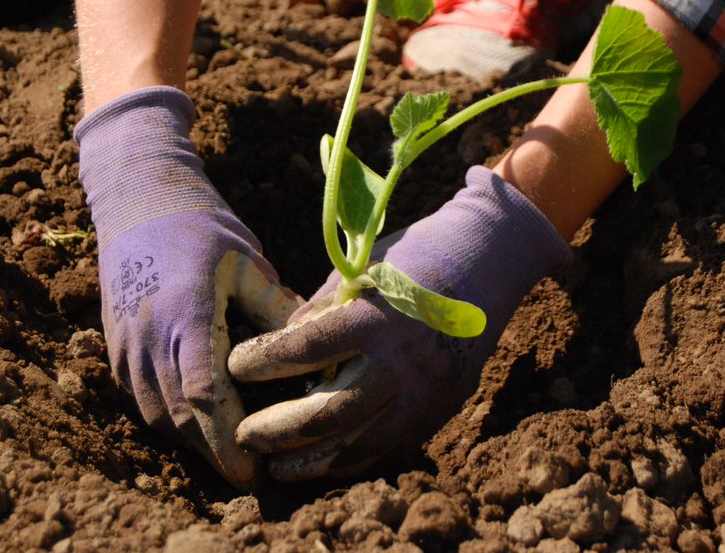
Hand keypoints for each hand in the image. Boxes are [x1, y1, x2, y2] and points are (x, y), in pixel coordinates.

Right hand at [76, 86, 301, 488]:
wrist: (137, 199)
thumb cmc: (202, 225)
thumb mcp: (248, 262)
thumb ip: (276, 311)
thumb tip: (318, 353)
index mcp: (186, 314)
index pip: (205, 395)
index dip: (229, 440)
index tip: (255, 468)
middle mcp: (149, 336)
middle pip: (179, 418)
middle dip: (214, 454)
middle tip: (253, 475)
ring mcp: (126, 345)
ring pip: (156, 416)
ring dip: (192, 441)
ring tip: (232, 458)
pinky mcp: (116, 347)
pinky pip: (142, 400)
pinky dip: (171, 421)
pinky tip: (201, 426)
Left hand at [229, 166, 570, 480]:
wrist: (489, 262)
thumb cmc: (413, 259)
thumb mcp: (360, 273)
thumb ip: (320, 313)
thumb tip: (280, 349)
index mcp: (377, 319)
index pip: (306, 351)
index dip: (262, 362)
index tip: (236, 365)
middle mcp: (403, 363)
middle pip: (330, 413)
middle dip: (278, 429)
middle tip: (243, 434)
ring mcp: (425, 392)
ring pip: (360, 445)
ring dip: (310, 461)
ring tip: (275, 466)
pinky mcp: (439, 409)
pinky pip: (389, 448)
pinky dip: (350, 460)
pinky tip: (320, 460)